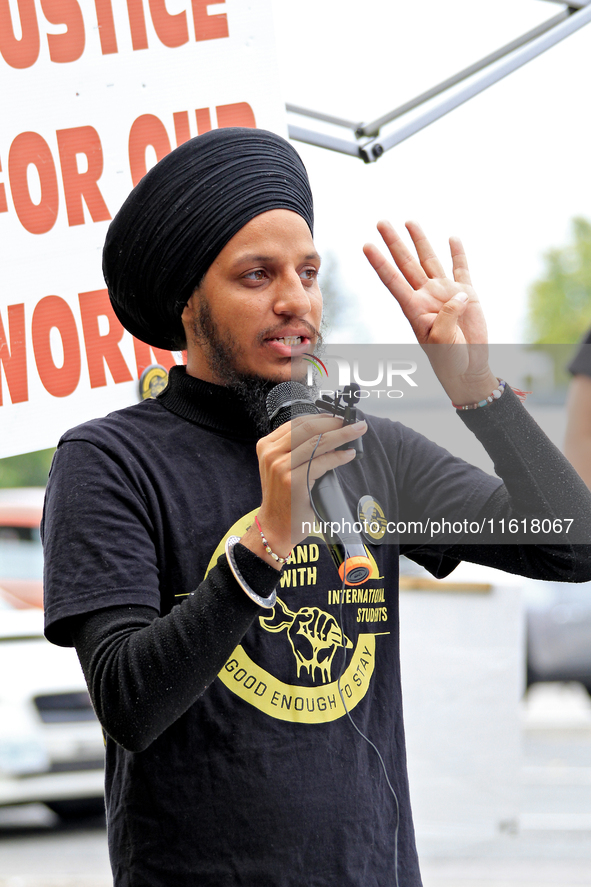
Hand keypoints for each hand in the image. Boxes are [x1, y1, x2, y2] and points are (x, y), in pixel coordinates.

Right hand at [241, 414, 367, 567]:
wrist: (275, 527)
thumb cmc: (283, 498)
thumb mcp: (282, 467)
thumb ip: (297, 449)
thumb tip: (329, 433)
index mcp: (266, 446)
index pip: (297, 423)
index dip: (322, 417)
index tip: (339, 417)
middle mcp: (271, 453)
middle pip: (308, 428)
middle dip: (335, 423)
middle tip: (354, 422)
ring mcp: (281, 467)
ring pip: (318, 442)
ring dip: (342, 435)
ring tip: (357, 431)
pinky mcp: (293, 481)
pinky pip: (322, 462)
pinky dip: (339, 457)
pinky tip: (349, 454)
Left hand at [363, 220, 497, 404]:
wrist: (468, 367)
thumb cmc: (449, 359)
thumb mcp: (442, 341)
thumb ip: (447, 316)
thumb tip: (459, 296)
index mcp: (414, 308)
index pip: (392, 280)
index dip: (379, 263)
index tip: (366, 246)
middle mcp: (426, 296)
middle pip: (406, 263)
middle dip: (393, 242)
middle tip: (381, 222)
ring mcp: (445, 293)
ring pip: (430, 260)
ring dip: (420, 240)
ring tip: (409, 221)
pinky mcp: (467, 294)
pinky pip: (460, 269)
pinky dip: (457, 253)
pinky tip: (451, 238)